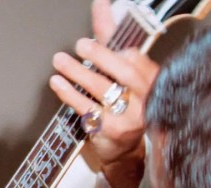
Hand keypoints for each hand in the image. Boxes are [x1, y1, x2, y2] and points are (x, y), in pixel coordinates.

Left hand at [48, 0, 159, 187]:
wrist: (124, 150)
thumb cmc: (123, 102)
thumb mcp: (120, 68)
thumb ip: (111, 37)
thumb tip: (101, 4)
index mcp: (152, 81)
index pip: (138, 60)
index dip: (121, 50)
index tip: (101, 43)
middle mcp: (145, 100)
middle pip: (124, 72)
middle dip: (101, 56)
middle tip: (81, 45)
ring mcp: (129, 118)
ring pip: (102, 90)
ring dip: (78, 73)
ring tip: (60, 61)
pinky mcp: (110, 132)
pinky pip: (86, 109)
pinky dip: (69, 94)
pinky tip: (57, 83)